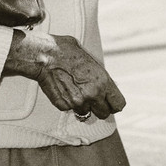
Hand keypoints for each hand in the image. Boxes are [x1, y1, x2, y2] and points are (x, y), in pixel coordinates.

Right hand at [5, 30, 124, 118]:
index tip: (109, 102)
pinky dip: (68, 103)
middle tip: (92, 98)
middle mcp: (93, 94)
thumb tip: (103, 84)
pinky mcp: (64, 106)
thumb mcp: (91, 60)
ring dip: (82, 105)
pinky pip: (70, 109)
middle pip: (104, 114)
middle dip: (99, 107)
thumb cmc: (68, 51)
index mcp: (103, 81)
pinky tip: (64, 89)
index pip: (118, 104)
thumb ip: (99, 76)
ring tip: (75, 90)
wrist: (46, 55)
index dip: (114, 104)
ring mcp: (78, 102)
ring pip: (86, 113)